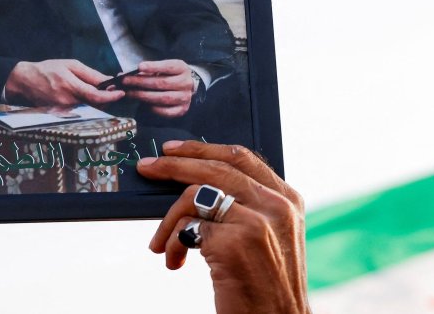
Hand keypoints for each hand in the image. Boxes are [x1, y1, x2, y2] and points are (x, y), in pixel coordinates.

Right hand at [5, 59, 122, 105]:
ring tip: (96, 91)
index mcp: (70, 85)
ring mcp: (64, 110)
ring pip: (89, 109)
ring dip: (97, 102)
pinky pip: (80, 111)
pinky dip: (87, 105)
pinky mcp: (61, 114)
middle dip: (106, 98)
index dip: (111, 96)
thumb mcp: (70, 65)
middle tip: (110, 89)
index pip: (96, 96)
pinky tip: (84, 97)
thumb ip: (90, 74)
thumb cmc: (48, 69)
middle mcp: (67, 101)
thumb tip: (108, 80)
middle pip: (95, 105)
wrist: (26, 80)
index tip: (120, 93)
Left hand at [120, 59, 196, 117]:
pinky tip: (144, 104)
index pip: (168, 67)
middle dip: (141, 82)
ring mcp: (185, 97)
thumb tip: (129, 73)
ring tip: (131, 93)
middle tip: (126, 81)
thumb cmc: (169, 74)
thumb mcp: (163, 67)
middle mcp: (186, 83)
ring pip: (163, 98)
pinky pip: (167, 111)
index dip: (153, 67)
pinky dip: (154, 108)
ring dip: (144, 96)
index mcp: (182, 68)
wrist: (184, 86)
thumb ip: (150, 69)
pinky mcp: (182, 109)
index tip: (139, 67)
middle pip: (162, 83)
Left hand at [137, 140, 309, 313]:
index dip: (202, 149)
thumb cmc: (265, 285)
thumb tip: (194, 182)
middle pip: (213, 168)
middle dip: (172, 166)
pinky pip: (186, 228)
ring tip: (161, 245)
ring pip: (194, 196)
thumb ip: (244, 206)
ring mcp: (256, 222)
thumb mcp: (268, 237)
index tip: (174, 149)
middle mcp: (276, 206)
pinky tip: (176, 262)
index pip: (241, 158)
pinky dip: (173, 244)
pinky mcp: (234, 242)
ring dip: (168, 221)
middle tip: (147, 168)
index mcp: (287, 200)